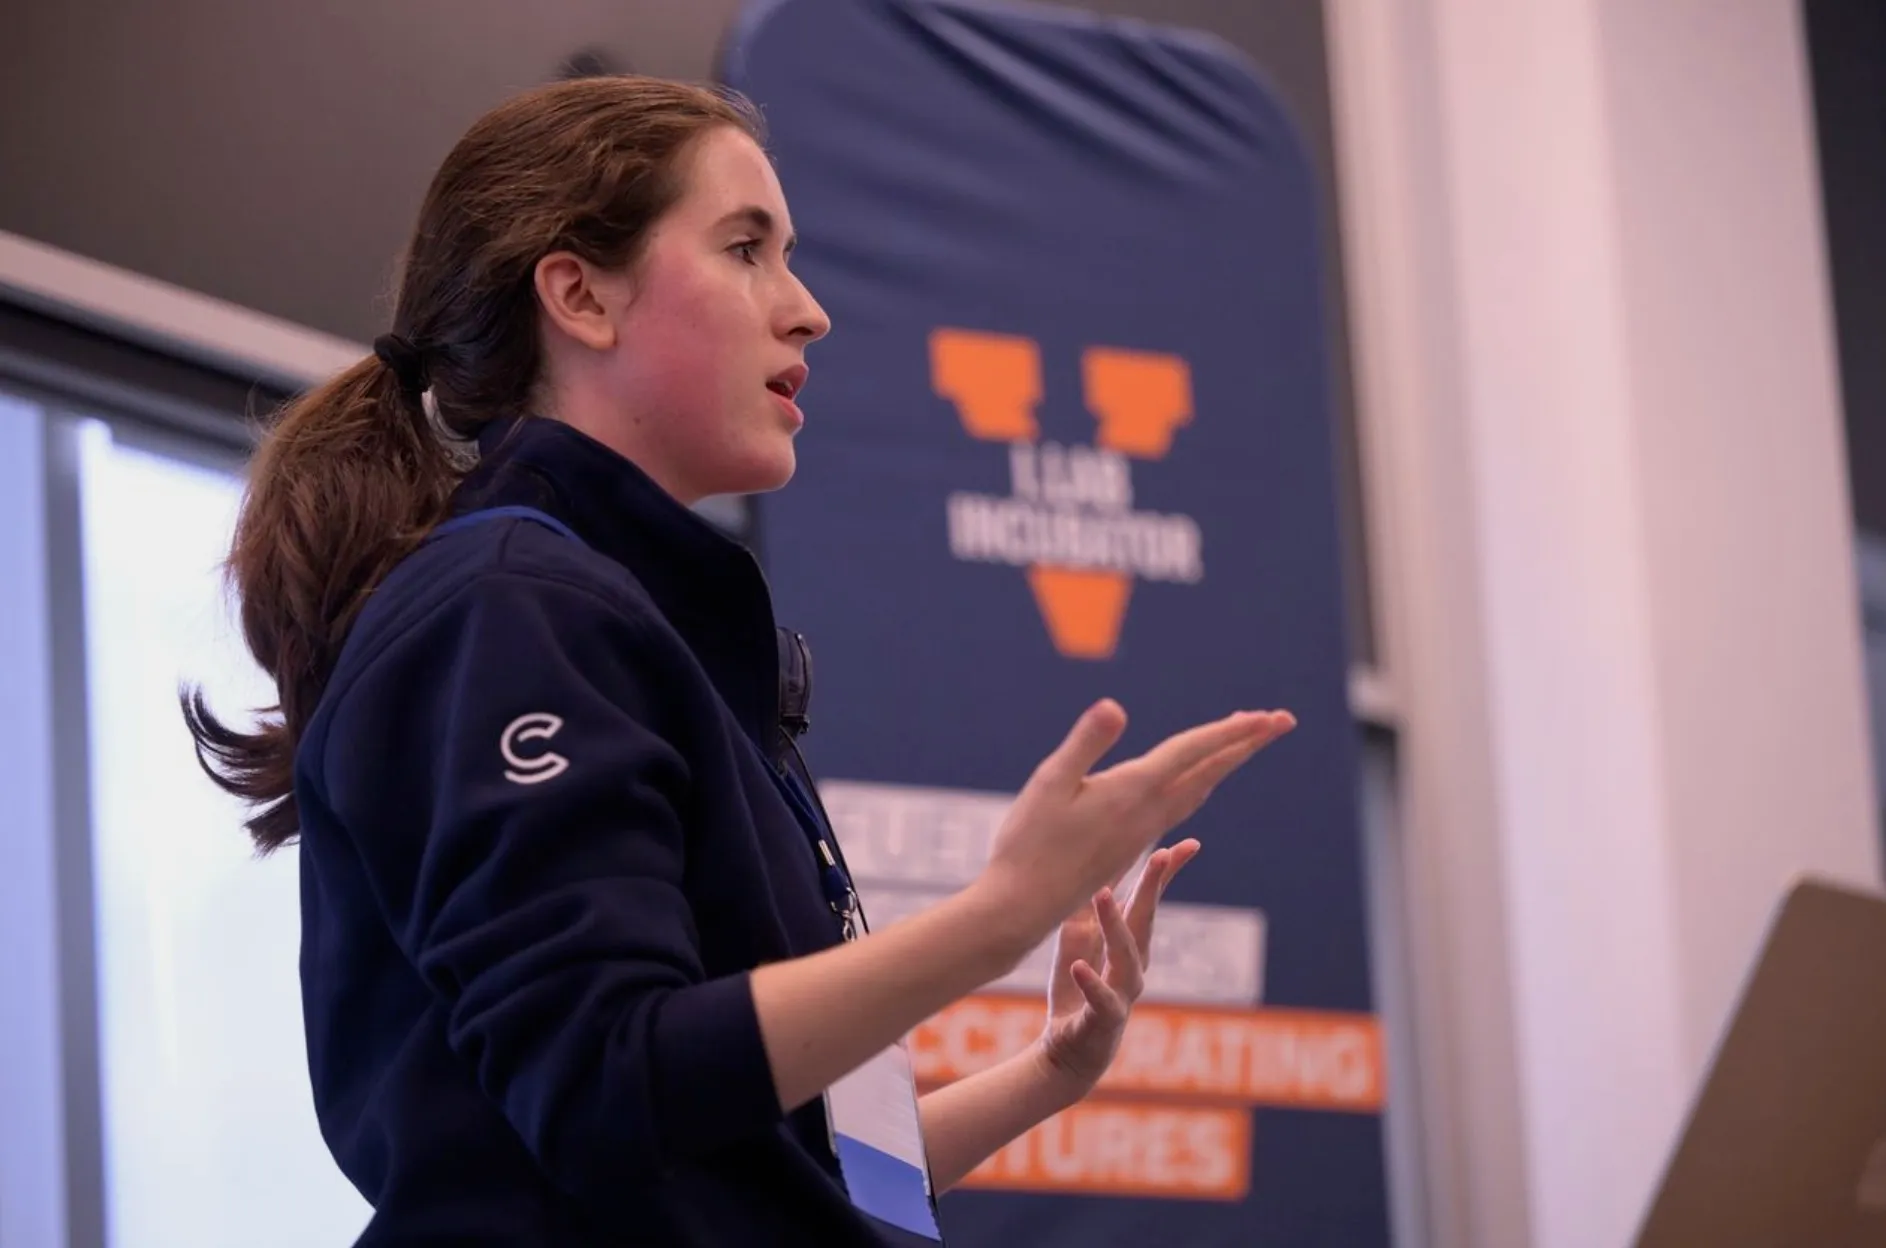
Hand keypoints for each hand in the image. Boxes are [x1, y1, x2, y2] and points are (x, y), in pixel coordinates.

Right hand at [976, 700, 1292, 953]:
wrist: (1024, 906)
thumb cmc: (1029, 843)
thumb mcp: (1050, 783)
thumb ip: (1086, 744)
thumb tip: (1116, 707)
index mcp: (1134, 791)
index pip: (1195, 752)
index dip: (1233, 731)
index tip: (1271, 717)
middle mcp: (1148, 813)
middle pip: (1209, 771)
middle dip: (1245, 742)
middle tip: (1281, 720)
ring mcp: (1141, 832)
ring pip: (1198, 790)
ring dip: (1224, 762)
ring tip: (1244, 741)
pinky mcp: (1129, 844)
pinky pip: (1180, 806)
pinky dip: (1199, 783)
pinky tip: (1194, 784)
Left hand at [1038, 839, 1200, 1092]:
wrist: (1066, 1051)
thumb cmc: (1077, 991)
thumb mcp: (1077, 940)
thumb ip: (1087, 908)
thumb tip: (1092, 866)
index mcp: (1128, 943)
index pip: (1151, 903)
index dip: (1167, 874)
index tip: (1189, 844)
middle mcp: (1134, 966)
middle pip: (1146, 921)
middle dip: (1153, 887)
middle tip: (1160, 854)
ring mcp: (1123, 993)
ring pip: (1126, 957)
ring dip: (1114, 924)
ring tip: (1101, 893)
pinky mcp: (1105, 1020)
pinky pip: (1101, 1000)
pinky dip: (1091, 982)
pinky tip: (1081, 966)